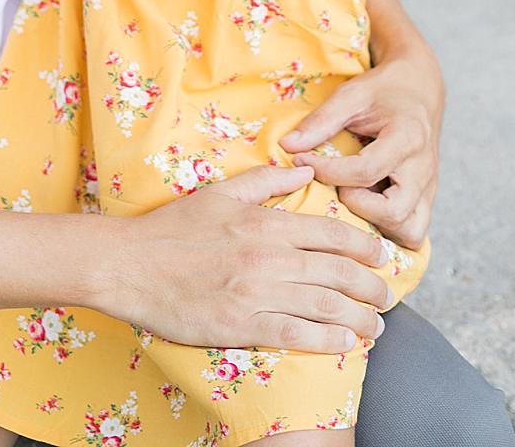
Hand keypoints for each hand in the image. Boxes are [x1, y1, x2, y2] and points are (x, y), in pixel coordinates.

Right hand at [104, 164, 394, 353]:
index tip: (382, 258)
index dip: (365, 248)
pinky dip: (325, 339)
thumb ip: (268, 180)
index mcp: (268, 223)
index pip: (333, 234)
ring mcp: (255, 292)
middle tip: (387, 297)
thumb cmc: (172, 228)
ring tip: (376, 328)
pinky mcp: (238, 324)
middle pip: (338, 271)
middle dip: (371, 286)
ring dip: (359, 317)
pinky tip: (345, 344)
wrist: (127, 264)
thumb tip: (307, 170)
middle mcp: (269, 256)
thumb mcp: (223, 192)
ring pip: (324, 304)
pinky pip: (293, 333)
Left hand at [280, 50, 442, 247]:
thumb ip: (321, 121)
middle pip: (393, 211)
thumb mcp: (352, 95)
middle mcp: (423, 167)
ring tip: (355, 202)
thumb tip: (288, 146)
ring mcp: (429, 186)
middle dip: (357, 206)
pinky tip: (370, 215)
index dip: (328, 173)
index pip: (366, 171)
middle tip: (339, 186)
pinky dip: (392, 232)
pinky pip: (415, 231)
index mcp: (407, 137)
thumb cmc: (384, 91)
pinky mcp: (428, 197)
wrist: (419, 88)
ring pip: (411, 230)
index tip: (302, 162)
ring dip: (378, 226)